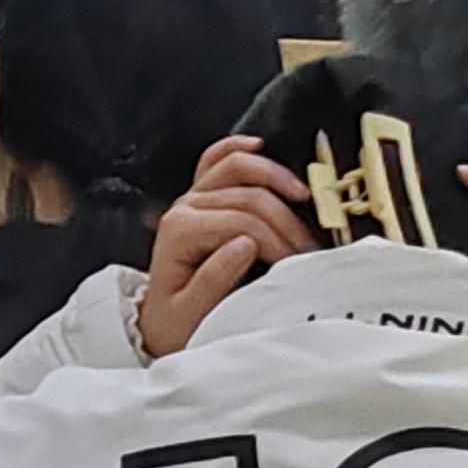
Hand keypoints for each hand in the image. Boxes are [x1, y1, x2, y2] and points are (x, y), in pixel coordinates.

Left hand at [136, 135, 318, 359]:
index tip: (296, 266)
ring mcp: (192, 198)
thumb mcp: (192, 313)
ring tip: (302, 197)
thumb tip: (245, 245)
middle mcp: (184, 207)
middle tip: (306, 249)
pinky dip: (237, 148)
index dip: (275, 242)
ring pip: (236, 167)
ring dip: (274, 178)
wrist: (160, 322)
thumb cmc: (176, 320)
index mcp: (179, 231)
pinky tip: (259, 146)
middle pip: (246, 195)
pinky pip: (217, 160)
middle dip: (284, 221)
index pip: (241, 223)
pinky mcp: (201, 197)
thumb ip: (215, 278)